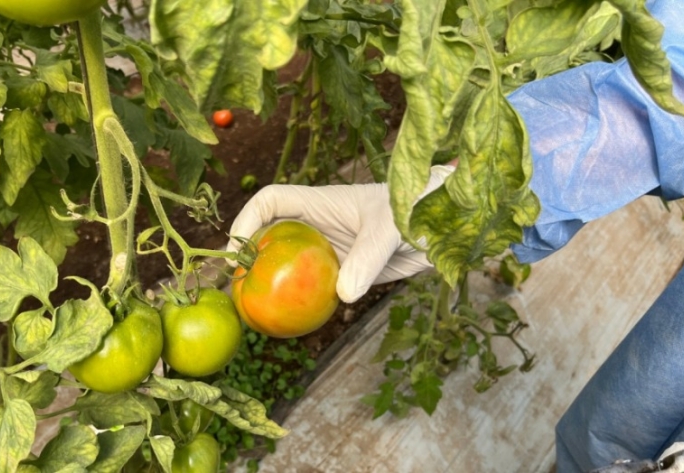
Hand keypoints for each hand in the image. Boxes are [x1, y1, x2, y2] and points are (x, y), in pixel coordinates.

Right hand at [226, 165, 454, 302]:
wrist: (447, 226)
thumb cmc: (419, 208)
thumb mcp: (392, 229)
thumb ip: (367, 258)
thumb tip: (342, 295)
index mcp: (320, 203)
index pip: (271, 202)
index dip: (247, 219)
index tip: (236, 249)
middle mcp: (319, 226)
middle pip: (271, 237)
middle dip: (248, 258)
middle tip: (236, 290)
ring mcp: (331, 251)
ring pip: (289, 267)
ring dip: (271, 285)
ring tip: (255, 312)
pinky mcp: (347, 273)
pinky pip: (315, 289)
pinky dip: (302, 304)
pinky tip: (297, 325)